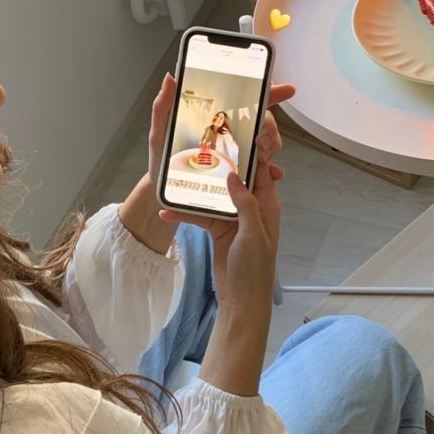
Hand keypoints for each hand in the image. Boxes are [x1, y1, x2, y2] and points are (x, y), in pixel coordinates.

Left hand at [148, 72, 294, 188]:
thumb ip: (163, 107)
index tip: (285, 90)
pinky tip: (271, 173)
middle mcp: (229, 133)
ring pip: (266, 142)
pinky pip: (261, 169)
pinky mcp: (239, 173)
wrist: (163, 194)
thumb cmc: (161, 163)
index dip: (267, 92)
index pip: (244, 100)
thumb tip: (171, 78)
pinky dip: (270, 170)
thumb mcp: (159, 134)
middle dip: (271, 126)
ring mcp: (237, 152)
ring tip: (263, 157)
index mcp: (213, 119)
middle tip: (263, 139)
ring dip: (272, 145)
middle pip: (262, 120)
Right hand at [158, 146, 281, 309]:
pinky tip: (167, 212)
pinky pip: (200, 216)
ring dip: (195, 191)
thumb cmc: (254, 270)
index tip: (240, 133)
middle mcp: (251, 209)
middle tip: (199, 148)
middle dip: (219, 165)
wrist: (241, 301)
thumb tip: (233, 175)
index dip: (253, 152)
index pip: (262, 172)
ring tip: (176, 179)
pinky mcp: (218, 231)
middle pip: (234, 180)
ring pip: (213, 196)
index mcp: (266, 206)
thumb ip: (245, 204)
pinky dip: (185, 214)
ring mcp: (233, 220)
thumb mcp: (252, 234)